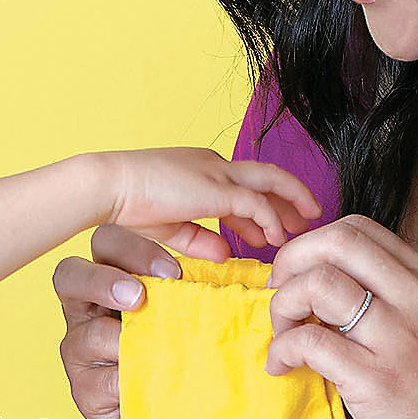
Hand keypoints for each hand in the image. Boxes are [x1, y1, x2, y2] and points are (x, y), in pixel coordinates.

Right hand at [54, 226, 194, 418]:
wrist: (173, 418)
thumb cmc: (183, 355)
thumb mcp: (192, 317)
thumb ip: (202, 290)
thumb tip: (251, 273)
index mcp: (112, 277)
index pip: (106, 242)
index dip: (134, 247)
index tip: (176, 270)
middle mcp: (86, 307)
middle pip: (70, 273)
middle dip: (105, 279)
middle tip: (140, 297)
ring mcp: (78, 349)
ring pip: (83, 332)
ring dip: (117, 337)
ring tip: (147, 347)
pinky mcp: (84, 389)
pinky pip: (99, 380)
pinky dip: (125, 380)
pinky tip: (145, 382)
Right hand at [97, 148, 319, 253]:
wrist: (110, 185)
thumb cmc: (130, 202)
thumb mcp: (170, 226)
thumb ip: (199, 239)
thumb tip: (225, 255)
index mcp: (201, 168)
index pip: (242, 185)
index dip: (261, 209)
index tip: (271, 232)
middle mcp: (214, 163)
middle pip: (265, 176)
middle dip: (288, 197)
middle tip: (307, 218)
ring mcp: (217, 172)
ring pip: (270, 180)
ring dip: (292, 201)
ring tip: (307, 222)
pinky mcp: (217, 187)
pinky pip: (256, 203)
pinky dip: (270, 219)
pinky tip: (277, 238)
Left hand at [264, 215, 417, 418]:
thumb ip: (396, 304)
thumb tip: (328, 296)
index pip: (358, 229)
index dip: (313, 245)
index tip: (298, 275)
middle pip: (334, 242)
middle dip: (290, 262)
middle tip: (279, 295)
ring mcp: (399, 339)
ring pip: (317, 285)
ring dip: (282, 306)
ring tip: (284, 337)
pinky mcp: (378, 382)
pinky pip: (310, 343)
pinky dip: (283, 350)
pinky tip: (284, 367)